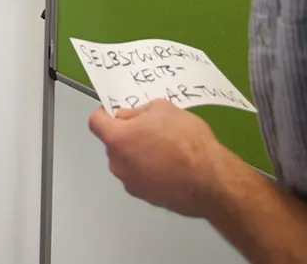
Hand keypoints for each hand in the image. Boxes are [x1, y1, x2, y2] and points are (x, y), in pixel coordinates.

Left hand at [87, 99, 226, 217]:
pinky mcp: (146, 198)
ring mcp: (131, 184)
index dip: (105, 114)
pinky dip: (150, 172)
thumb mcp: (164, 109)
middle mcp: (118, 163)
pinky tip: (171, 168)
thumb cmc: (187, 140)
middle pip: (113, 144)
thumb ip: (138, 111)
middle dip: (127, 135)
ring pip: (127, 162)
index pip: (95, 122)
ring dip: (138, 155)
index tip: (117, 112)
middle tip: (151, 131)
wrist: (211, 181)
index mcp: (117, 139)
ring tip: (166, 151)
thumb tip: (127, 116)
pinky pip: (141, 178)